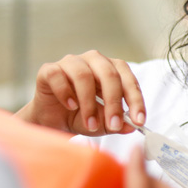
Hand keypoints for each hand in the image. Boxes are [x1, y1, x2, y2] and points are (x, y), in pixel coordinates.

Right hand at [15, 50, 145, 134]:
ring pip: (84, 75)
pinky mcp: (49, 70)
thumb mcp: (101, 124)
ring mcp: (70, 63)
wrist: (51, 121)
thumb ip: (115, 124)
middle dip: (114, 102)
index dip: (135, 99)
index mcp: (110, 69)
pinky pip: (58, 75)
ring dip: (89, 103)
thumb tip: (130, 127)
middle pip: (108, 73)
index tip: (138, 121)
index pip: (127, 78)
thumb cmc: (79, 117)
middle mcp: (92, 61)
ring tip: (90, 125)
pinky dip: (65, 92)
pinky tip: (70, 106)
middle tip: (114, 125)